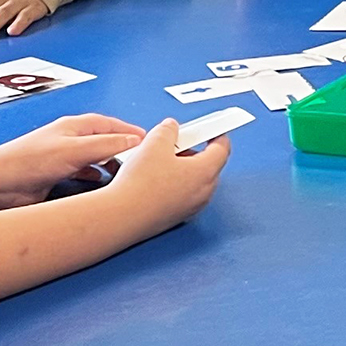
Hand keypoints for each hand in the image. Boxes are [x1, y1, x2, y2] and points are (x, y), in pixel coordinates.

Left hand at [0, 113, 147, 205]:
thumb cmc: (27, 161)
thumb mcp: (74, 150)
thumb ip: (105, 145)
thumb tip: (134, 141)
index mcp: (74, 127)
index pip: (110, 124)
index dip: (131, 132)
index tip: (150, 141)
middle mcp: (69, 140)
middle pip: (105, 141)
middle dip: (124, 149)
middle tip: (143, 159)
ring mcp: (63, 159)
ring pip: (96, 159)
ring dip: (110, 166)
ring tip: (126, 174)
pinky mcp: (57, 177)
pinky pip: (84, 175)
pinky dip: (96, 178)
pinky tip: (100, 185)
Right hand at [105, 119, 229, 228]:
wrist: (122, 216)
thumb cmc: (141, 185)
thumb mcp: (155, 143)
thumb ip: (168, 130)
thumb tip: (171, 128)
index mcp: (205, 172)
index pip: (222, 148)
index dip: (217, 134)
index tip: (213, 129)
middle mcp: (203, 193)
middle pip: (207, 165)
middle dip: (193, 150)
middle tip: (175, 142)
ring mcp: (191, 207)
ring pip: (193, 180)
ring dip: (181, 167)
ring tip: (158, 160)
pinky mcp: (176, 216)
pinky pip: (181, 194)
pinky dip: (173, 183)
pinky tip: (152, 178)